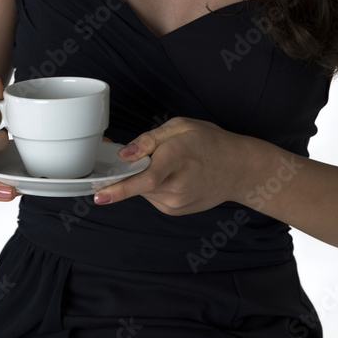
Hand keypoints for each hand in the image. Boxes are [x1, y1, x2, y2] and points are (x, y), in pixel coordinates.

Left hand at [93, 117, 243, 214]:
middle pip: (137, 181)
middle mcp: (175, 186)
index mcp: (176, 159)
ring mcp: (176, 203)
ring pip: (143, 189)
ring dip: (145, 176)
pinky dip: (154, 185)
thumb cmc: (211, 143)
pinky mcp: (174, 210)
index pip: (144, 179)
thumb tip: (123, 154)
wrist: (238, 169)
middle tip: (144, 153)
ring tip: (170, 163)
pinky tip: (173, 175)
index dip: (119, 188)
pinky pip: (152, 196)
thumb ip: (149, 140)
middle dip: (131, 169)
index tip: (99, 196)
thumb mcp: (181, 127)